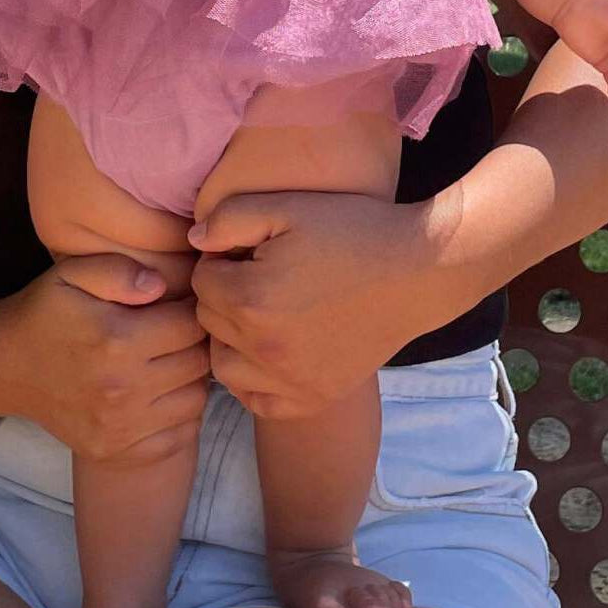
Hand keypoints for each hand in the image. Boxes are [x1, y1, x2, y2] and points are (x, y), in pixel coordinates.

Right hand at [0, 252, 209, 464]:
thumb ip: (120, 270)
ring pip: (194, 400)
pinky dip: (178, 415)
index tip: (179, 304)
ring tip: (170, 360)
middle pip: (197, 364)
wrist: (5, 366)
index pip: (191, 325)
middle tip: (177, 331)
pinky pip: (177, 436)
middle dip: (195, 343)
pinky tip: (160, 392)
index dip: (192, 309)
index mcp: (116, 341)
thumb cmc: (45, 312)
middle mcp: (122, 389)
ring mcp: (119, 427)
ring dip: (190, 378)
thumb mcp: (72, 273)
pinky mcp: (114, 450)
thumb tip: (161, 286)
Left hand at [189, 191, 441, 420]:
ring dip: (230, 339)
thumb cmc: (349, 232)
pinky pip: (257, 400)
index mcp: (251, 299)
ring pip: (222, 365)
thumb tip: (194, 240)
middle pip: (208, 322)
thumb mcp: (286, 207)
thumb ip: (229, 217)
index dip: (220, 260)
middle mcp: (264, 348)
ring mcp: (289, 381)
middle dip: (223, 296)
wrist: (413, 273)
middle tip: (260, 276)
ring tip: (261, 313)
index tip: (250, 251)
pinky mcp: (312, 398)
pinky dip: (253, 380)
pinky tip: (271, 351)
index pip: (200, 281)